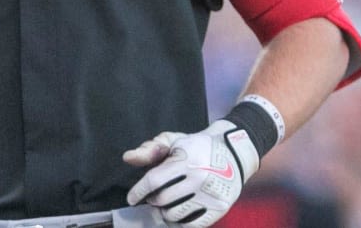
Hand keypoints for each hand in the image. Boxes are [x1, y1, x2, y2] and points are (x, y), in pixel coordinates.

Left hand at [122, 120, 259, 227]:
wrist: (232, 152)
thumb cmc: (196, 147)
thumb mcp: (173, 141)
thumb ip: (149, 149)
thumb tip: (127, 158)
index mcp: (186, 159)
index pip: (154, 180)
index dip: (138, 191)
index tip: (132, 199)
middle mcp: (199, 178)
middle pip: (163, 199)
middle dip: (153, 201)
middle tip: (154, 198)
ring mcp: (211, 194)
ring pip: (175, 214)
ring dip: (165, 213)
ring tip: (166, 206)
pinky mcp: (220, 207)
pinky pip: (193, 224)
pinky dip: (180, 223)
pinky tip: (177, 215)